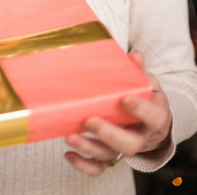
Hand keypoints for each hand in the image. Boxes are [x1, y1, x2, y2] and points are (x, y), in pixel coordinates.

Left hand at [64, 50, 172, 175]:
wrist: (149, 124)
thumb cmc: (145, 99)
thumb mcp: (147, 84)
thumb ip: (139, 71)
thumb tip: (133, 55)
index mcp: (154, 118)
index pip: (153, 118)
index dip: (141, 110)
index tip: (126, 99)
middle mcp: (140, 137)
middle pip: (128, 144)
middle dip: (108, 134)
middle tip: (91, 121)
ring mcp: (123, 149)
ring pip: (109, 156)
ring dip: (89, 147)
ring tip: (71, 136)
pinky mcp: (110, 156)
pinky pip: (98, 167)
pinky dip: (83, 164)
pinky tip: (69, 154)